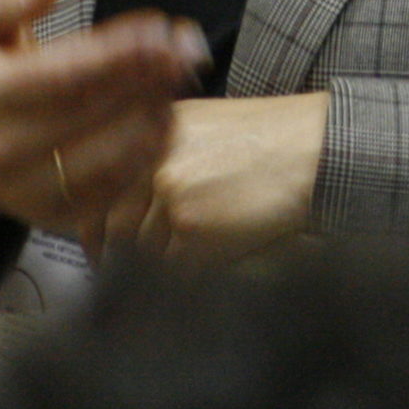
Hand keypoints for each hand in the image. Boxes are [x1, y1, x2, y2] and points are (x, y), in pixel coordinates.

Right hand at [0, 0, 207, 240]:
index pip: (61, 75)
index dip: (116, 52)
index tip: (158, 28)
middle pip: (91, 113)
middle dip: (146, 77)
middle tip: (185, 49)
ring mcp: (27, 192)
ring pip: (110, 156)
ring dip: (155, 114)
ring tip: (179, 78)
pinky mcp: (56, 218)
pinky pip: (116, 188)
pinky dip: (149, 153)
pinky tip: (166, 116)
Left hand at [107, 90, 328, 264]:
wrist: (312, 150)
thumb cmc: (270, 141)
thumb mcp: (201, 130)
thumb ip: (159, 160)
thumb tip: (127, 212)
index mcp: (150, 133)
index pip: (101, 192)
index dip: (96, 230)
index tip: (100, 250)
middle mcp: (151, 159)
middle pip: (116, 226)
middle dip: (120, 257)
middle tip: (127, 277)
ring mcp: (168, 193)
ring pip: (143, 252)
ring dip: (158, 270)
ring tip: (177, 274)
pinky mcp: (192, 226)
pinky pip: (172, 269)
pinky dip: (184, 278)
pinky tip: (203, 271)